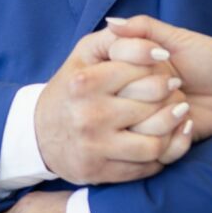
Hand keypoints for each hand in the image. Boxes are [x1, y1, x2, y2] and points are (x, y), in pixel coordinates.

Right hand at [34, 28, 192, 185]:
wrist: (36, 134)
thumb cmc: (72, 87)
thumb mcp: (86, 53)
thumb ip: (120, 38)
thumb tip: (158, 50)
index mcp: (84, 83)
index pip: (142, 71)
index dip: (160, 65)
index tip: (167, 63)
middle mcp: (87, 116)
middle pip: (152, 106)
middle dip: (170, 95)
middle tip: (174, 90)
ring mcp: (94, 147)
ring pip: (155, 143)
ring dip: (169, 129)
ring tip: (173, 117)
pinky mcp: (98, 173)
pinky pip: (146, 167)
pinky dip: (160, 155)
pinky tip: (159, 139)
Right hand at [106, 16, 211, 138]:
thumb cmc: (211, 58)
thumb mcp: (178, 38)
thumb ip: (144, 28)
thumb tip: (111, 22)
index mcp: (132, 71)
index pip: (111, 75)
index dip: (138, 70)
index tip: (164, 61)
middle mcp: (133, 99)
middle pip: (121, 107)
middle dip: (156, 95)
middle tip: (179, 86)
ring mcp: (147, 124)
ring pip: (136, 133)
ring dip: (166, 119)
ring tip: (185, 107)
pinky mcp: (163, 145)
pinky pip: (156, 152)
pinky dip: (176, 140)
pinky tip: (189, 124)